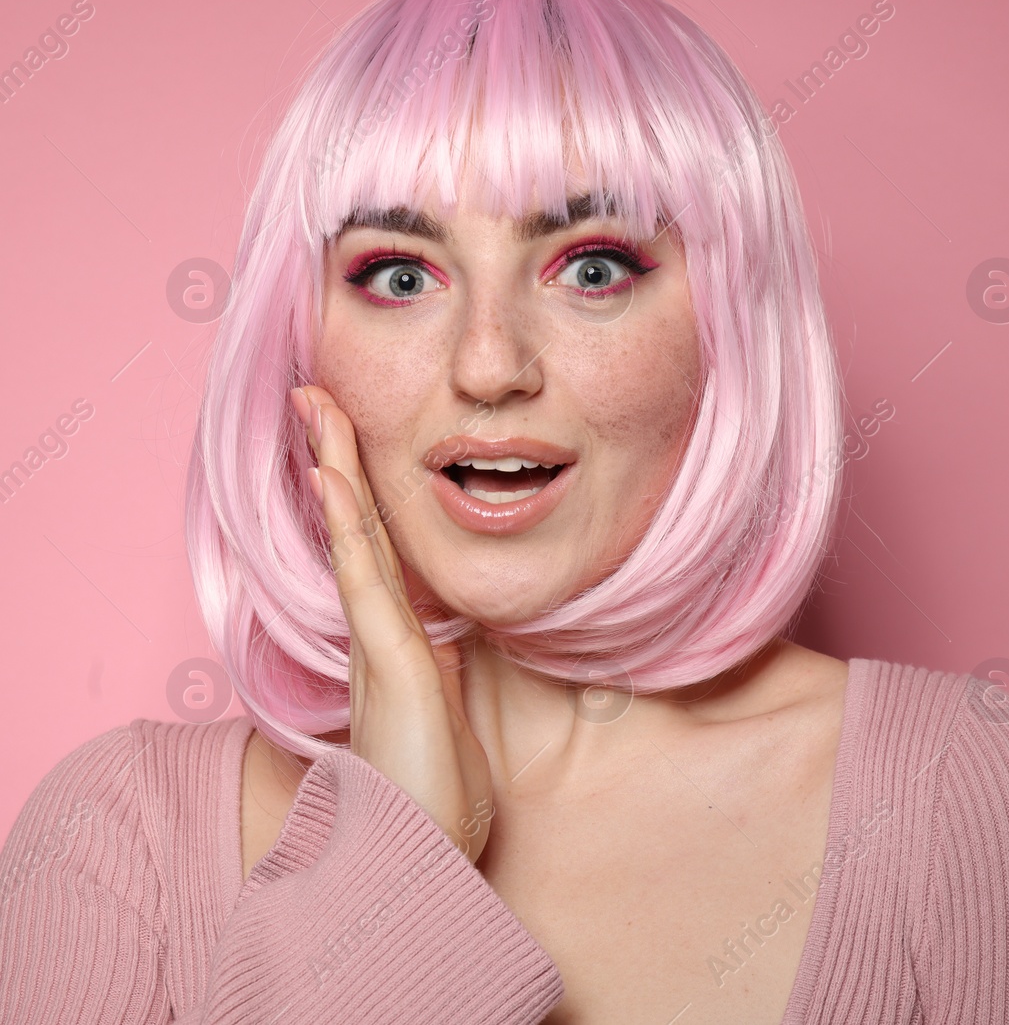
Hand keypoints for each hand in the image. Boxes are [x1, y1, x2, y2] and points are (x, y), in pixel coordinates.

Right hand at [290, 385, 495, 863]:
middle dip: (334, 460)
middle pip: (353, 530)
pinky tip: (335, 477)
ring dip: (336, 471)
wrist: (420, 854)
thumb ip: (441, 675)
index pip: (374, 548)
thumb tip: (453, 641)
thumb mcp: (449, 715)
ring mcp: (378, 645)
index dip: (357, 492)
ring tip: (316, 410)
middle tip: (312, 396)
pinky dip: (350, 524)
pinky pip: (367, 577)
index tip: (343, 438)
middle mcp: (377, 634)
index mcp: (396, 641)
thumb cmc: (437, 793)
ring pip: (353, 540)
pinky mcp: (391, 661)